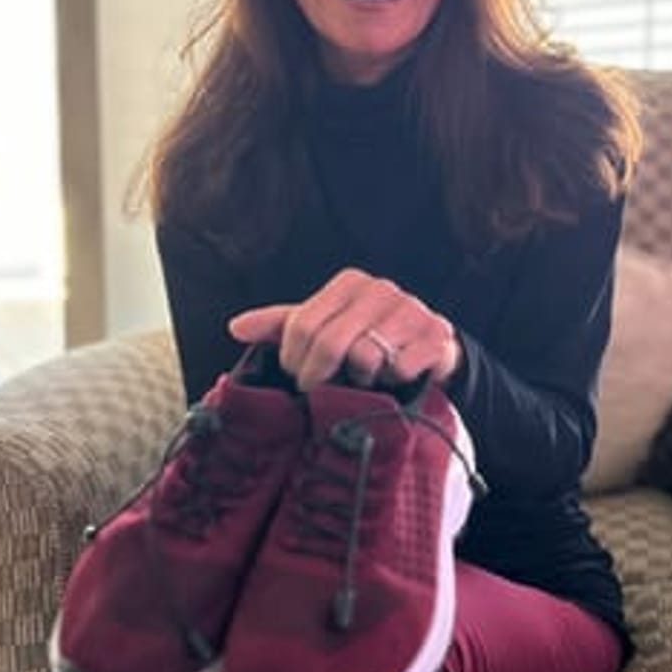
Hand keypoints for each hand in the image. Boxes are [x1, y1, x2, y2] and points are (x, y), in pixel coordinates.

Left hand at [228, 267, 462, 392]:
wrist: (427, 350)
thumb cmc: (365, 339)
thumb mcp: (322, 328)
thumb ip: (280, 326)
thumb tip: (235, 327)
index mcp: (350, 282)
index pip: (303, 324)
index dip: (294, 359)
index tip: (298, 375)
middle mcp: (382, 289)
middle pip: (331, 342)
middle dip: (319, 375)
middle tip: (319, 389)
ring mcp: (412, 311)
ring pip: (365, 356)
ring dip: (359, 379)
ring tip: (362, 379)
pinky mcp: (436, 336)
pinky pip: (400, 367)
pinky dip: (391, 380)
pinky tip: (391, 378)